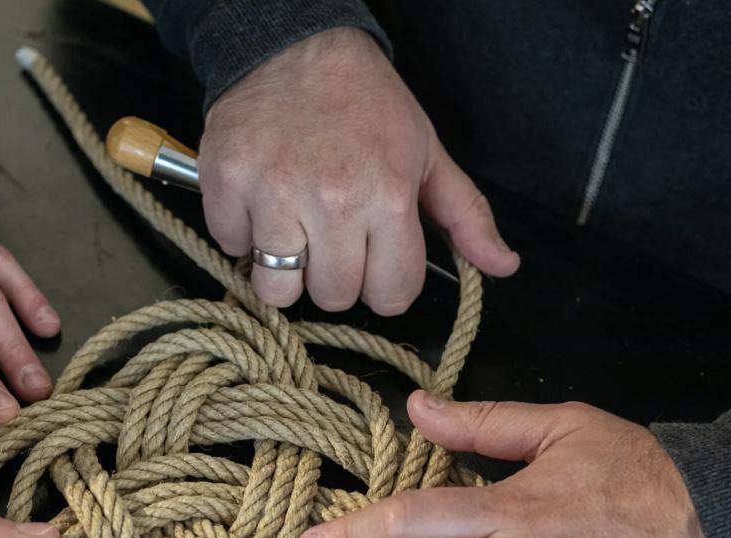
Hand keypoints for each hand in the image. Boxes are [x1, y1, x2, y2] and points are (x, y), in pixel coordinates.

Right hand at [199, 26, 518, 314]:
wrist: (297, 46)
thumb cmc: (366, 103)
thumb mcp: (428, 154)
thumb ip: (466, 216)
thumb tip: (503, 266)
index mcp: (389, 197)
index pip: (390, 296)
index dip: (383, 282)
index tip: (372, 258)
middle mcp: (332, 201)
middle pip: (333, 298)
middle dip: (334, 275)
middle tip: (330, 236)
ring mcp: (273, 193)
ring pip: (277, 291)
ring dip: (284, 268)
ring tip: (292, 229)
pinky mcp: (227, 182)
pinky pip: (232, 248)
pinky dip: (242, 233)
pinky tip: (260, 202)